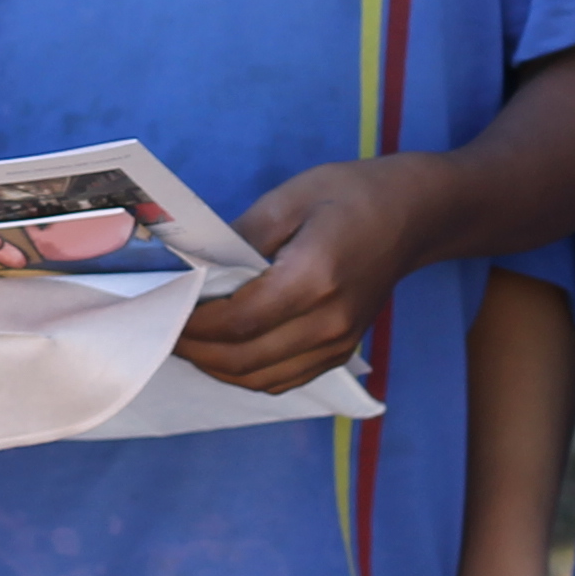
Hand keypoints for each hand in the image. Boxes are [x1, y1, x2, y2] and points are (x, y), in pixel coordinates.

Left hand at [173, 156, 432, 392]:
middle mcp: (327, 323)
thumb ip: (239, 238)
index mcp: (313, 280)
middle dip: (195, 350)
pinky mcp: (341, 352)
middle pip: (243, 360)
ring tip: (188, 341)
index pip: (236, 322)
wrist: (411, 215)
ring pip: (260, 380)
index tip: (163, 309)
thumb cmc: (350, 195)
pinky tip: (225, 351)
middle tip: (164, 328)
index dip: (191, 325)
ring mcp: (338, 345)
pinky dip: (246, 374)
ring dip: (216, 367)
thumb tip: (197, 270)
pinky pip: (283, 380)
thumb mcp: (288, 198)